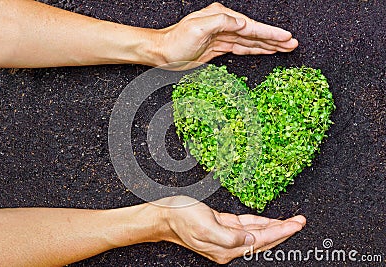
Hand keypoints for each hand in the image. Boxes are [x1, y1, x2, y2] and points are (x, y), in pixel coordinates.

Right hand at [155, 196, 305, 263]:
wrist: (166, 215)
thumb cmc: (181, 218)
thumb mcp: (204, 227)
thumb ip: (229, 236)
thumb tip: (250, 240)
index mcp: (226, 248)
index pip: (260, 242)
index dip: (280, 232)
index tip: (295, 225)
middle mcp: (229, 245)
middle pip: (263, 240)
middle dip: (283, 230)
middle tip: (300, 222)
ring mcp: (227, 237)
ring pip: (258, 233)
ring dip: (275, 227)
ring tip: (292, 221)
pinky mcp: (224, 227)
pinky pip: (248, 226)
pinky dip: (261, 223)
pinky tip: (270, 221)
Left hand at [157, 2, 298, 68]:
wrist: (163, 52)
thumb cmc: (176, 41)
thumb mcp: (197, 28)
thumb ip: (221, 22)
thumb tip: (242, 23)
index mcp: (221, 17)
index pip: (250, 26)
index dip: (269, 32)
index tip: (285, 37)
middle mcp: (224, 24)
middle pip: (254, 33)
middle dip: (274, 39)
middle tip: (292, 44)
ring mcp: (223, 36)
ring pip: (250, 41)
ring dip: (268, 44)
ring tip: (285, 47)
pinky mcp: (219, 47)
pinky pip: (241, 48)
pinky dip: (255, 49)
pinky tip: (265, 50)